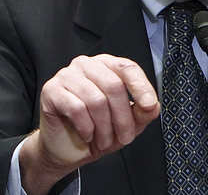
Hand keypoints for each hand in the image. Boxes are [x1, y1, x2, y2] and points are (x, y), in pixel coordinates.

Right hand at [19, 54, 159, 194]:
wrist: (66, 147)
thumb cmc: (98, 128)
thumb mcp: (128, 121)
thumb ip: (143, 111)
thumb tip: (153, 106)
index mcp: (108, 64)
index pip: (128, 68)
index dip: (141, 87)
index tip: (149, 105)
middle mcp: (87, 64)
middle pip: (114, 86)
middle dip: (122, 117)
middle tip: (125, 137)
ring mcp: (67, 75)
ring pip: (96, 99)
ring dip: (104, 126)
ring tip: (105, 140)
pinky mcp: (51, 90)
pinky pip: (76, 108)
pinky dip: (86, 127)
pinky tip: (88, 135)